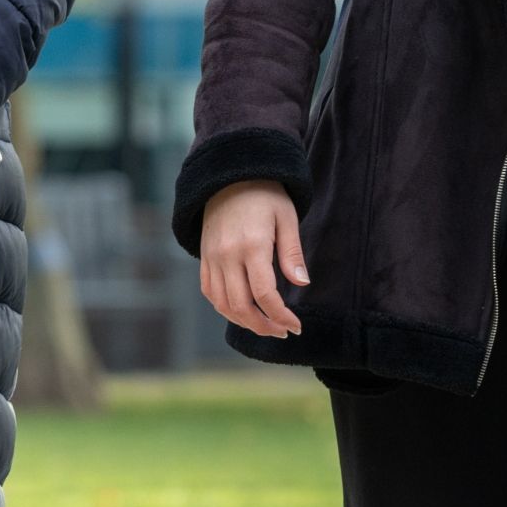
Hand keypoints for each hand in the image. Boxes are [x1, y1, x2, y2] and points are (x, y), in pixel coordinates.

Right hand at [198, 180, 308, 338]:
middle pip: (241, 306)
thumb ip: (292, 252)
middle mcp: (228, 255)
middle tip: (282, 331)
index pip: (265, 294)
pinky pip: (209, 291)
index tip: (295, 326)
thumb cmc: (264, 194)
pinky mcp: (204, 257)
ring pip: (222, 303)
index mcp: (252, 245)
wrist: (228, 174)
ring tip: (265, 326)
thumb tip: (302, 284)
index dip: (281, 316)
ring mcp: (212, 257)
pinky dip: (224, 308)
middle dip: (263, 326)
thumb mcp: (286, 217)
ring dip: (243, 322)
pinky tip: (242, 311)